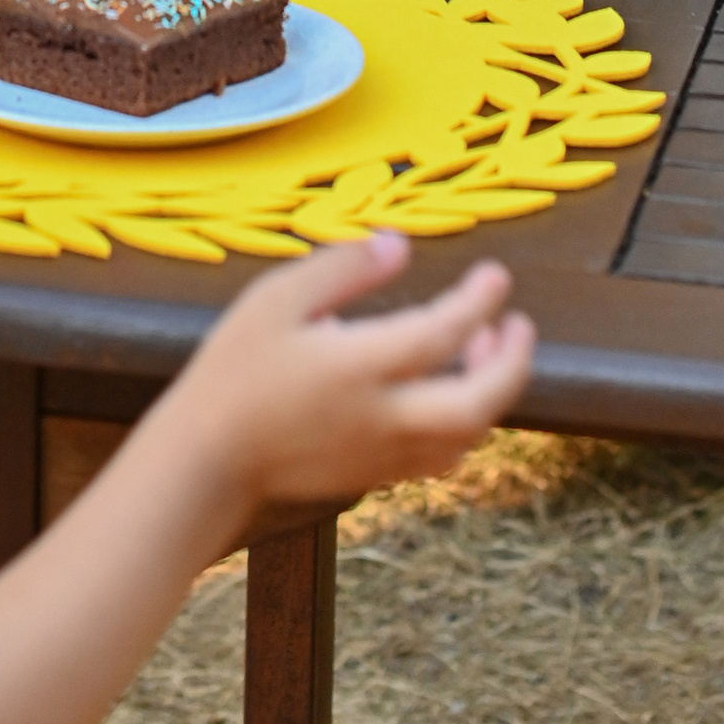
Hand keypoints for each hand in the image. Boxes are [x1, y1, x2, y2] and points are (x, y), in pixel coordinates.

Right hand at [163, 235, 532, 516]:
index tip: (497, 275)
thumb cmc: (234, 371)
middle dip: (512, 364)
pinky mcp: (375, 477)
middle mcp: (383, 419)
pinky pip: (441, 456)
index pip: (442, 335)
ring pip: (466, 435)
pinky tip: (447, 393)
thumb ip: (341, 270)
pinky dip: (464, 424)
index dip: (479, 302)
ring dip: (491, 394)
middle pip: (476, 404)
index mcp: (358, 368)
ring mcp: (383, 456)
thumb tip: (399, 246)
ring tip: (482, 350)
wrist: (206, 460)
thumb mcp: (274, 300)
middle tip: (518, 324)